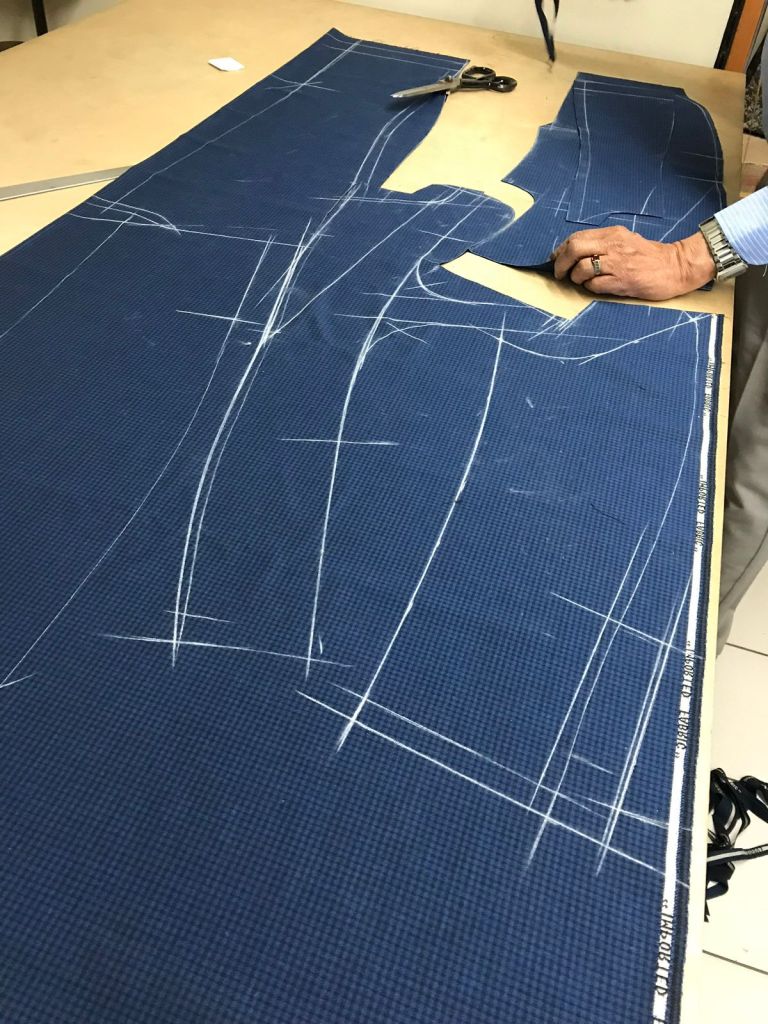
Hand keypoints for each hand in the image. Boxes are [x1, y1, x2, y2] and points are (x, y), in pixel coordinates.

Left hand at [552, 226, 715, 299]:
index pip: (577, 237)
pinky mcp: (623, 281)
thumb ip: (602, 244)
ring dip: (576, 278)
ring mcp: (618, 264)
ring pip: (582, 268)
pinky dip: (590, 287)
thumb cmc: (649, 257)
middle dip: (561, 263)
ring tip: (581, 281)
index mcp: (612, 234)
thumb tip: (574, 252)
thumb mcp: (625, 241)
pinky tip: (596, 287)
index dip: (561, 250)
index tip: (557, 259)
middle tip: (560, 274)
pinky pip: (595, 285)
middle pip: (574, 248)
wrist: (676, 267)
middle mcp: (613, 246)